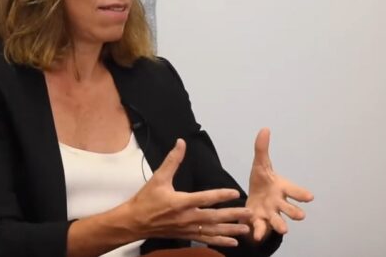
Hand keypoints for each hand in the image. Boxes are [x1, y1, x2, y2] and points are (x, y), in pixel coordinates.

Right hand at [126, 139, 252, 246]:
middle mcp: (187, 217)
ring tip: (246, 230)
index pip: (205, 198)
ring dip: (230, 230)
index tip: (235, 193)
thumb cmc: (146, 200)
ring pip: (213, 230)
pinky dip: (220, 240)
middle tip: (249, 214)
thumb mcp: (158, 178)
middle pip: (214, 217)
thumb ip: (172, 160)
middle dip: (233, 216)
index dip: (221, 195)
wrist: (135, 222)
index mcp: (181, 202)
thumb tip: (181, 143)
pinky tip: (233, 242)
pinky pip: (206, 239)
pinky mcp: (187, 235)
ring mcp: (187, 228)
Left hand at [246, 128, 313, 240]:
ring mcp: (270, 214)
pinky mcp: (259, 222)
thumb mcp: (260, 164)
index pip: (295, 191)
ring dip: (281, 225)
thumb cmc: (262, 182)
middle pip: (290, 209)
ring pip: (278, 221)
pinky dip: (259, 233)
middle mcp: (279, 203)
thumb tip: (265, 128)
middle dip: (295, 212)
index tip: (310, 196)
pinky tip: (256, 237)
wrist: (254, 200)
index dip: (302, 194)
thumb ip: (262, 149)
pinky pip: (260, 229)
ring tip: (284, 229)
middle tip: (301, 215)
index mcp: (282, 189)